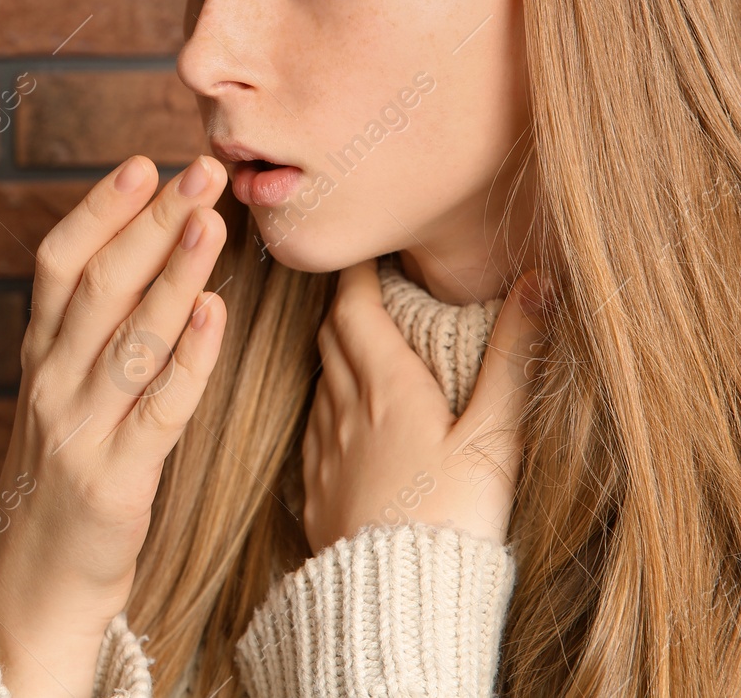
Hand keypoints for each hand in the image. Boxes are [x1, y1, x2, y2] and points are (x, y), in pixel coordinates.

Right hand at [0, 153, 230, 696]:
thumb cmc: (65, 471)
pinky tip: (216, 315)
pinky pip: (158, 409)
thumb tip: (148, 252)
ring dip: (175, 274)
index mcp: (39, 352)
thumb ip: (93, 330)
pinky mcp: (115, 480)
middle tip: (201, 173)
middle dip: (151, 222)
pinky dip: (188, 358)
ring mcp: (79, 430)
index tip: (143, 163)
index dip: (99, 209)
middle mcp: (52, 382)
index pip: (59, 263)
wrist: (35, 579)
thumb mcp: (62, 390)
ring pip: (129, 336)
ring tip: (214, 224)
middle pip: (98, 285)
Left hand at [300, 257, 551, 552]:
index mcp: (382, 386)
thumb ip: (513, 357)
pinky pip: (314, 429)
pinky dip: (329, 406)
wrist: (395, 598)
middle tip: (364, 285)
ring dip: (335, 355)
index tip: (365, 250)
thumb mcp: (493, 433)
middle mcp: (341, 408)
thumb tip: (535, 283)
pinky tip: (346, 419)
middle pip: (330, 337)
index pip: (353, 307)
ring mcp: (322, 449)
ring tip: (359, 344)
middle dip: (345, 305)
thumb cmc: (453, 515)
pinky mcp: (314, 489)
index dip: (356, 274)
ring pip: (320, 381)